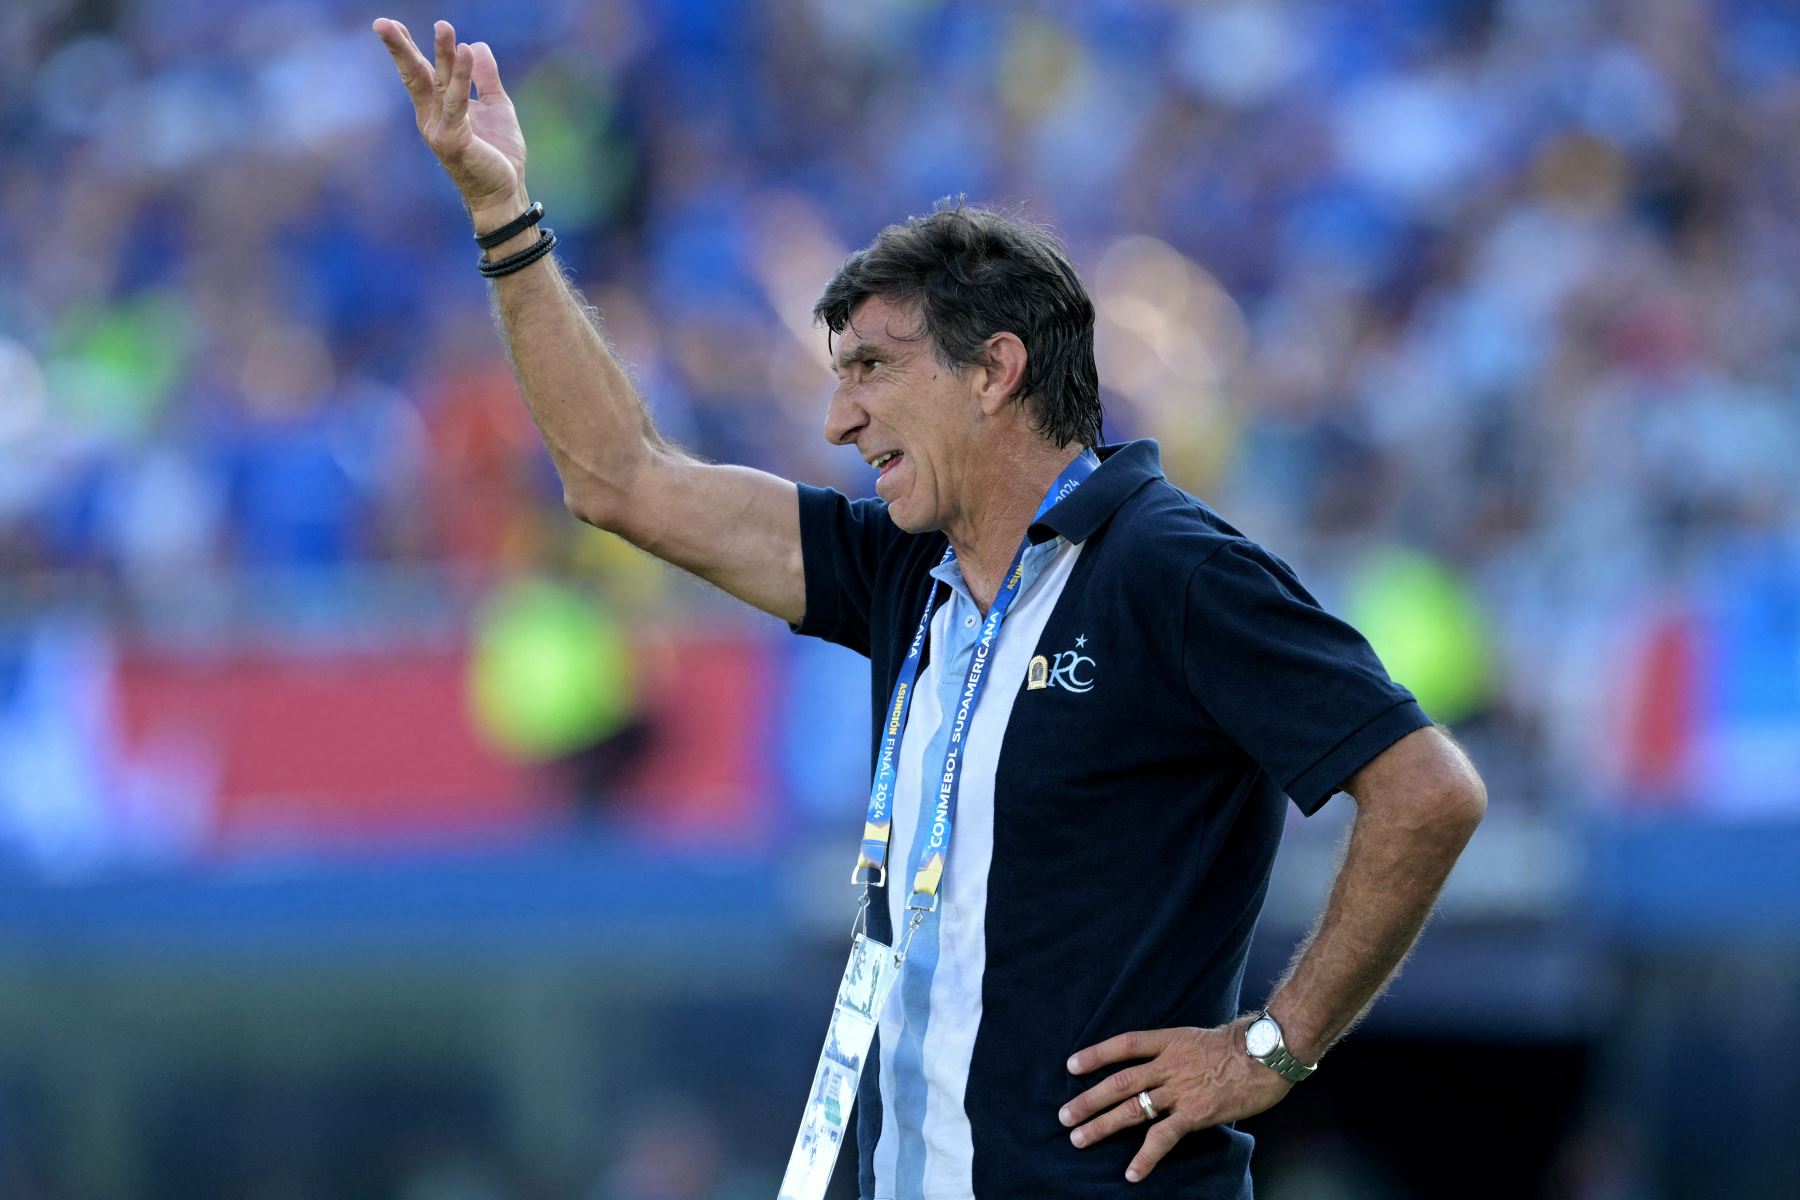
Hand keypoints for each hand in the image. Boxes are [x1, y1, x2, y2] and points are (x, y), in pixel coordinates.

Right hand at [373, 17, 525, 216]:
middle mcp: (431, 117)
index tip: (392, 24)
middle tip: (381, 22)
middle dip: (400, 48)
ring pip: (437, 84)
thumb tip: (476, 45)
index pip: (419, 73)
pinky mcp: (453, 140)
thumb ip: (485, 78)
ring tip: (444, 26)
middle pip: (414, 75)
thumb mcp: (496, 106)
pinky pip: (457, 102)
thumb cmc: (498, 154)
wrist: (505, 192)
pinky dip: (462, 77)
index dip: (407, 48)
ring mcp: (439, 129)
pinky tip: (466, 52)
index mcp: (436, 108)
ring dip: (441, 53)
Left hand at [1058, 1019, 1292, 1182]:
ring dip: (1102, 1125)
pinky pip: (1163, 1137)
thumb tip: (1170, 1067)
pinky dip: (1145, 1156)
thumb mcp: (1205, 1038)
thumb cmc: (1245, 1045)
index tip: (1071, 1065)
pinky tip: (1132, 1172)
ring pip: (1132, 1107)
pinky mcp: (1196, 1113)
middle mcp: (1169, 1064)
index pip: (1125, 1045)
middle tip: (1063, 1115)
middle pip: (1119, 1081)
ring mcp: (1180, 1089)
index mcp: (1170, 1041)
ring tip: (1078, 1138)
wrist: (1269, 1052)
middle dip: (1089, 1099)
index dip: (1096, 1054)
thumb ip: (1182, 1054)